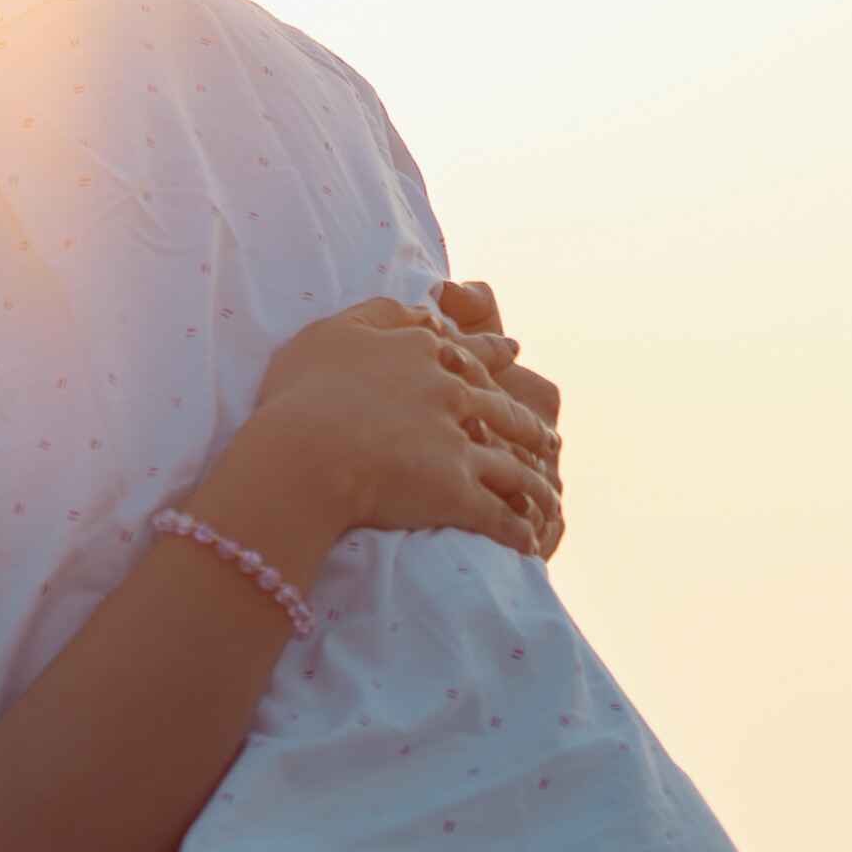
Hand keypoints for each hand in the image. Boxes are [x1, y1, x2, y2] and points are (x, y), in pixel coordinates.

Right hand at [202, 293, 565, 572]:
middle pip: (500, 408)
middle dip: (527, 424)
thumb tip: (422, 310)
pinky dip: (517, 530)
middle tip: (547, 436)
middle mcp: (450, 393)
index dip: (493, 354)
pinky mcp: (456, 492)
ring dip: (534, 482)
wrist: (303, 452)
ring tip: (549, 495)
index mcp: (422, 352)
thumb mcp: (334, 332)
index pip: (466, 352)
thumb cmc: (302, 392)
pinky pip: (498, 516)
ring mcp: (457, 444)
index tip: (515, 352)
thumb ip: (381, 314)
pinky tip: (529, 541)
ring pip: (511, 464)